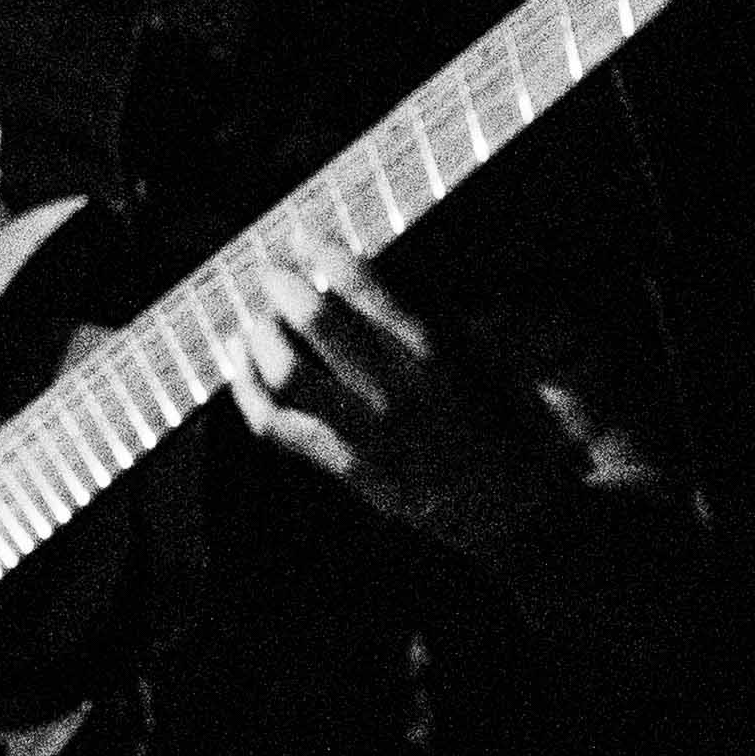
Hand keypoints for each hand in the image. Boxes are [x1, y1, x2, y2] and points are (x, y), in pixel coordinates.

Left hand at [223, 242, 574, 558]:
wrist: (516, 518)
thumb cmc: (508, 432)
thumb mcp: (494, 367)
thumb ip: (452, 322)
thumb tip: (395, 276)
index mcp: (439, 361)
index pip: (373, 295)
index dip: (331, 259)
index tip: (307, 238)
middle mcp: (401, 394)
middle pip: (321, 325)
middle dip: (285, 288)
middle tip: (271, 273)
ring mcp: (371, 437)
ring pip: (290, 375)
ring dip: (261, 338)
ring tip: (253, 320)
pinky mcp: (351, 472)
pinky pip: (280, 429)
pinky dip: (248, 392)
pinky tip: (239, 365)